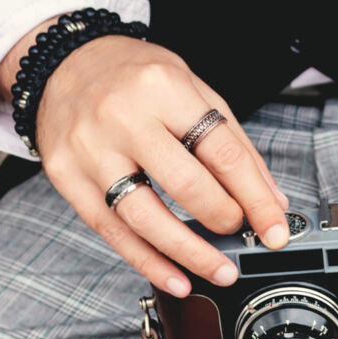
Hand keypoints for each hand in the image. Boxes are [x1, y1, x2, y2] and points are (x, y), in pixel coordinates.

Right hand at [0, 20, 288, 296]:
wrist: (63, 61)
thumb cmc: (133, 75)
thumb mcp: (192, 87)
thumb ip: (233, 142)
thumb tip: (270, 198)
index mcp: (164, 88)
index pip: (222, 153)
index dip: (255, 198)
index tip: (275, 228)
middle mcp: (123, 117)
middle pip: (184, 185)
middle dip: (223, 220)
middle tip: (242, 236)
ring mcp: (91, 150)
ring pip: (145, 217)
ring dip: (189, 254)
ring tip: (218, 271)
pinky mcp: (67, 177)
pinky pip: (112, 231)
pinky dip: (147, 261)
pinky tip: (175, 277)